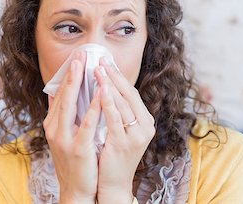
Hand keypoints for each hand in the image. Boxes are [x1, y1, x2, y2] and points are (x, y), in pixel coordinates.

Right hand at [43, 50, 99, 203]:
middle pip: (63, 96)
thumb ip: (61, 115)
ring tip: (87, 67)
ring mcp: (64, 139)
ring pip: (71, 106)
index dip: (68, 76)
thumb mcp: (64, 136)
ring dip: (79, 84)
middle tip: (80, 55)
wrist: (77, 189)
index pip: (59, 95)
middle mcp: (54, 129)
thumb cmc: (74, 160)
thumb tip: (57, 94)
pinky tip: (101, 93)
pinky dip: (94, 107)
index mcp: (52, 125)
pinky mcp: (77, 148)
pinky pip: (86, 124)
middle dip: (72, 74)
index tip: (76, 58)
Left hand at [94, 57, 155, 203]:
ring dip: (109, 84)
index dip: (119, 76)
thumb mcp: (120, 129)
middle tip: (101, 58)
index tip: (107, 61)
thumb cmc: (113, 154)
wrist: (113, 183)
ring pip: (123, 103)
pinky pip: (115, 118)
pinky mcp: (124, 143)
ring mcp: (136, 135)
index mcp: (145, 121)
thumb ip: (117, 110)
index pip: (132, 93)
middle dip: (114, 75)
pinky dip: (108, 102)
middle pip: (129, 94)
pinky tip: (100, 89)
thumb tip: (106, 85)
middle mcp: (145, 126)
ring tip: (98, 69)